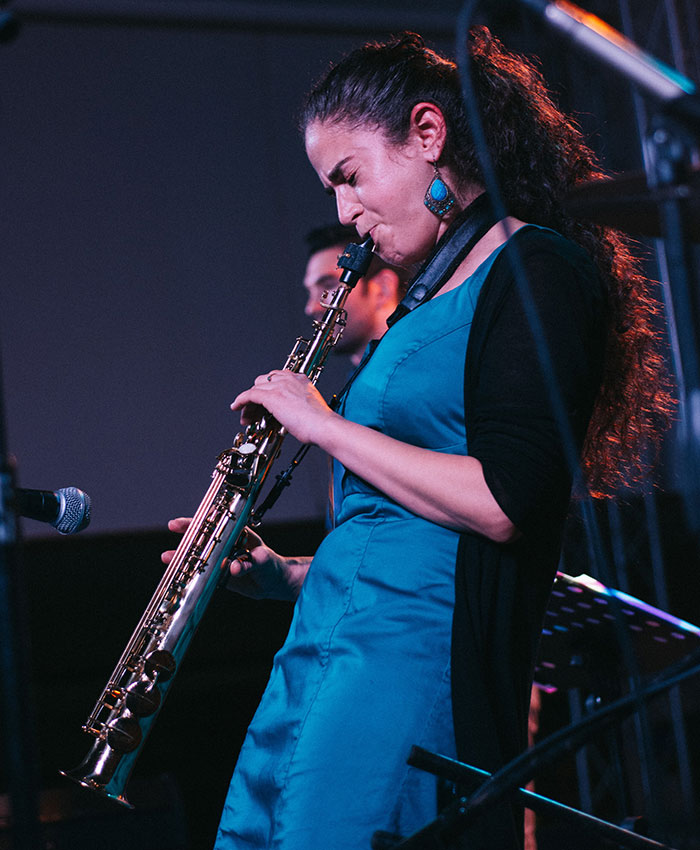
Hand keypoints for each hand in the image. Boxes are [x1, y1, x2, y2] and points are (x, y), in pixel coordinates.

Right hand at [162, 517, 308, 600]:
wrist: (277, 582)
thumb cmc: (272, 564)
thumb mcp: (263, 561)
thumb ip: (249, 563)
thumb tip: (234, 567)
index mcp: (236, 534)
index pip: (214, 524)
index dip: (196, 523)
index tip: (179, 523)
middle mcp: (227, 545)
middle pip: (203, 539)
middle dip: (186, 537)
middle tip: (170, 536)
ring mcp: (222, 560)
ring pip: (200, 557)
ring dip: (184, 559)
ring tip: (166, 558)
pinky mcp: (222, 576)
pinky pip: (205, 575)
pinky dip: (193, 576)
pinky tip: (180, 577)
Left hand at [231, 370, 335, 444]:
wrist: (324, 426)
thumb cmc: (321, 422)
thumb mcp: (309, 407)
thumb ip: (297, 405)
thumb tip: (287, 414)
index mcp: (300, 380)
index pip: (276, 379)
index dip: (267, 390)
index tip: (264, 403)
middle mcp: (289, 379)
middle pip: (263, 382)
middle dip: (257, 396)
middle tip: (254, 412)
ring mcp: (280, 386)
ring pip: (255, 388)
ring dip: (249, 403)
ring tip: (247, 417)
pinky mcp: (272, 396)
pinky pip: (249, 395)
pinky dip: (240, 401)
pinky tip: (236, 408)